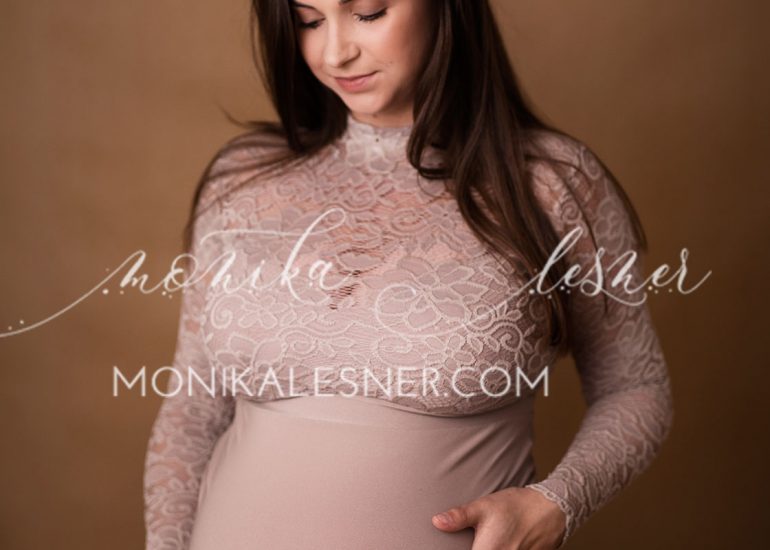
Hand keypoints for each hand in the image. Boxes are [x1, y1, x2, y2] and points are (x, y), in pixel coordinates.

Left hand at [431, 486, 565, 549]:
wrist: (551, 509)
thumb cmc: (516, 506)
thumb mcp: (484, 506)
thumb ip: (459, 517)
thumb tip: (437, 522)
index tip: (453, 546)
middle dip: (476, 548)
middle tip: (475, 540)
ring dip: (488, 549)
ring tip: (487, 540)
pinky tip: (500, 543)